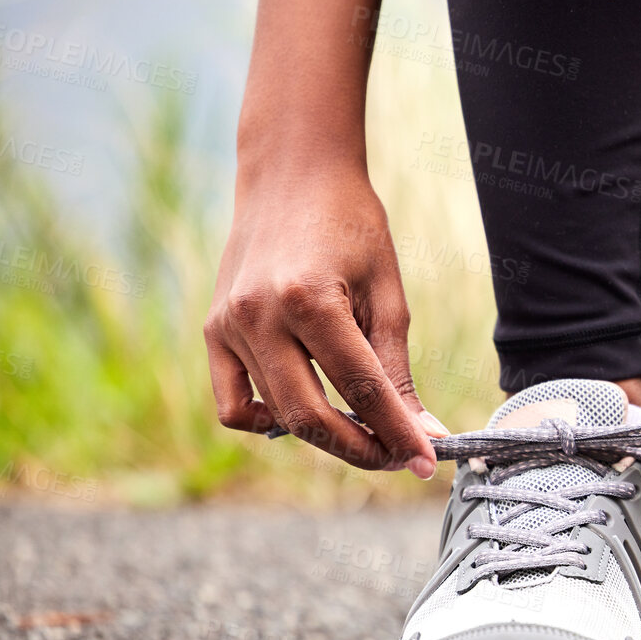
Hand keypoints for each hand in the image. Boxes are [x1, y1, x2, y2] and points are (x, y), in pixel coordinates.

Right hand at [203, 166, 441, 475]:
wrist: (292, 175)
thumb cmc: (352, 227)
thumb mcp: (388, 294)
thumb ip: (397, 369)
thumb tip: (424, 432)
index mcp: (310, 299)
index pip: (361, 390)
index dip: (398, 433)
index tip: (428, 464)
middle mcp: (259, 316)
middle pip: (310, 417)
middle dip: (361, 448)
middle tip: (400, 457)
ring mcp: (227, 325)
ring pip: (275, 415)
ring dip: (325, 437)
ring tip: (367, 433)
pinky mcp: (212, 331)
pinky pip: (232, 403)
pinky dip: (268, 420)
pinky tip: (307, 411)